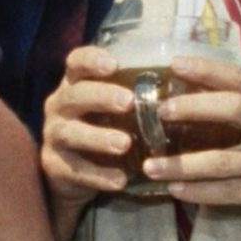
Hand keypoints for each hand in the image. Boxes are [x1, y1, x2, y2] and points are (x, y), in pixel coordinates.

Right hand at [39, 45, 136, 214]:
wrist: (73, 172)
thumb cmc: (103, 128)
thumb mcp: (113, 109)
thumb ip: (136, 95)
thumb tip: (187, 81)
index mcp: (75, 85)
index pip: (76, 62)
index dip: (91, 60)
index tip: (114, 64)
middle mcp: (59, 106)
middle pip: (74, 95)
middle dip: (100, 96)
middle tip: (128, 102)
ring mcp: (53, 136)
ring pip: (70, 132)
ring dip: (98, 137)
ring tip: (124, 144)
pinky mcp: (54, 165)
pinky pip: (74, 169)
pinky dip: (98, 174)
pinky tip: (120, 180)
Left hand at [143, 55, 240, 240]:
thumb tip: (197, 94)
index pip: (240, 78)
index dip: (207, 68)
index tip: (175, 63)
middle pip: (233, 109)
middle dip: (193, 107)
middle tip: (160, 111)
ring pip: (222, 161)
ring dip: (182, 165)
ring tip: (150, 166)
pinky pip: (229, 192)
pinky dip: (200, 192)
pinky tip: (176, 191)